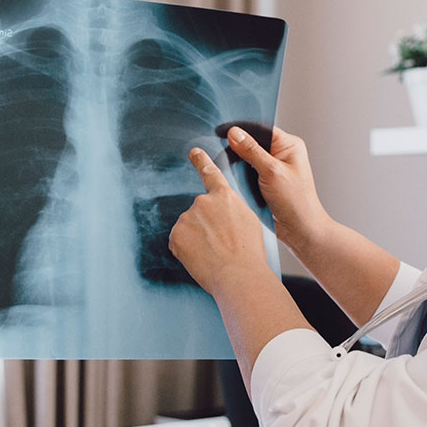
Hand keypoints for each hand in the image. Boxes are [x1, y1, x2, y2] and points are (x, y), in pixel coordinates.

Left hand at [170, 147, 273, 298]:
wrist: (239, 274)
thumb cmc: (250, 253)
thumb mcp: (249, 222)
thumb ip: (232, 211)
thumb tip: (224, 215)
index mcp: (225, 197)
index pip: (211, 174)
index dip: (201, 161)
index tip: (194, 152)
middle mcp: (203, 202)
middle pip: (199, 212)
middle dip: (204, 227)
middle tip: (219, 246)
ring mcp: (188, 217)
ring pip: (188, 228)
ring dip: (195, 240)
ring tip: (213, 255)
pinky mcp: (176, 234)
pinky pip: (178, 242)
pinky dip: (185, 251)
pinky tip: (200, 259)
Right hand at [221, 126, 329, 257]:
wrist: (300, 231)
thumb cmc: (296, 202)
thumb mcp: (272, 172)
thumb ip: (252, 151)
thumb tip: (234, 133)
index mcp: (289, 145)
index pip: (261, 128)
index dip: (241, 129)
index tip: (221, 132)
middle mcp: (282, 154)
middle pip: (253, 142)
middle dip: (237, 147)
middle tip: (219, 150)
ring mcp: (273, 168)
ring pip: (248, 158)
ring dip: (237, 163)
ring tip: (223, 165)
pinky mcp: (266, 182)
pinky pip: (248, 172)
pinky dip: (239, 175)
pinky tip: (230, 178)